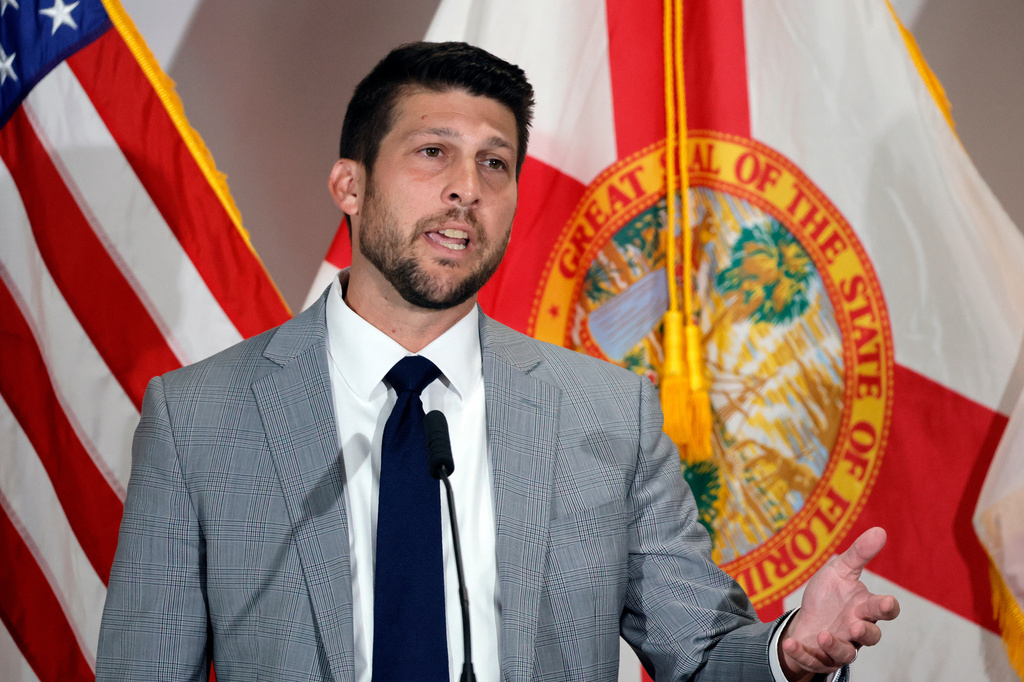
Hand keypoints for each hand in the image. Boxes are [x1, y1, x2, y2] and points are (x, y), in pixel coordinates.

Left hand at [778, 527, 900, 680]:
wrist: (806, 616)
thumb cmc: (829, 594)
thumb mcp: (839, 569)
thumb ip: (859, 553)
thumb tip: (880, 530)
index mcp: (864, 607)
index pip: (884, 610)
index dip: (887, 607)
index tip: (886, 602)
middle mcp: (857, 629)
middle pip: (871, 636)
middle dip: (866, 632)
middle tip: (856, 626)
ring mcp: (841, 645)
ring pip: (847, 653)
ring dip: (836, 645)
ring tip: (823, 634)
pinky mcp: (821, 658)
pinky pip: (814, 660)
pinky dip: (802, 653)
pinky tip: (789, 644)